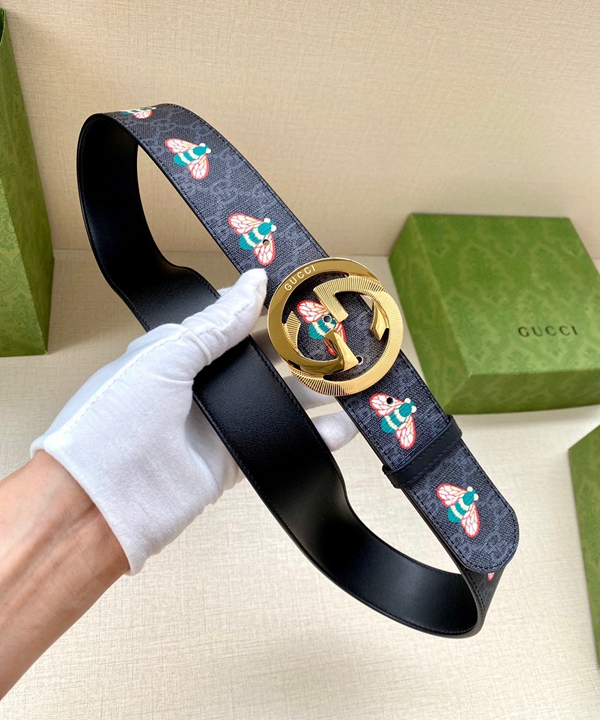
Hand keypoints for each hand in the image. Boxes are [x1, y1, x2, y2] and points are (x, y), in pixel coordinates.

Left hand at [31, 269, 356, 573]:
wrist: (98, 505)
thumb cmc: (110, 423)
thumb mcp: (165, 357)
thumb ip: (215, 324)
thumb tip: (253, 282)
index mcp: (177, 350)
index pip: (232, 319)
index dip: (268, 307)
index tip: (305, 294)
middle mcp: (200, 385)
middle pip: (261, 359)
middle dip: (299, 347)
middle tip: (340, 335)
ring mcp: (219, 423)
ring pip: (277, 400)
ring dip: (313, 390)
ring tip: (351, 377)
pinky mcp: (233, 462)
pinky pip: (279, 441)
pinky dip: (312, 436)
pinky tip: (340, 427)